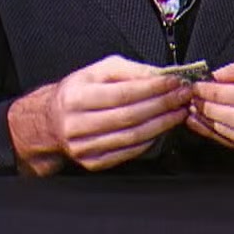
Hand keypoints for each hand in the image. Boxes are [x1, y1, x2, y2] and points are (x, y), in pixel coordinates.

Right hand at [8, 55, 191, 174]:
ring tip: (179, 111)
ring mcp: (84, 147)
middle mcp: (77, 124)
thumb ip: (129, 70)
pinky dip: (149, 140)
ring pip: (132, 137)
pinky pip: (128, 152)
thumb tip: (161, 75)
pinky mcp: (92, 163)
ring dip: (162, 124)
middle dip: (163, 105)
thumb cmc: (78, 91)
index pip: (123, 93)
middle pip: (131, 117)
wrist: (49, 122)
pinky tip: (162, 128)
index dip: (154, 88)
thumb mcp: (98, 71)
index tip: (176, 82)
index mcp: (77, 97)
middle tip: (184, 96)